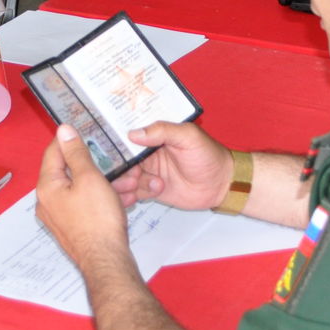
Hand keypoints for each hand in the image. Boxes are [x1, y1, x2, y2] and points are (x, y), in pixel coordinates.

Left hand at [36, 125, 131, 267]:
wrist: (107, 261)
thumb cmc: (98, 220)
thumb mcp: (90, 178)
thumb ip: (76, 153)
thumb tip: (64, 131)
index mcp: (47, 187)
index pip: (53, 152)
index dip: (70, 139)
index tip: (85, 131)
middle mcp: (48, 202)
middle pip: (68, 171)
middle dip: (94, 164)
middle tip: (113, 158)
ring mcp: (60, 217)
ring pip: (81, 189)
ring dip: (103, 182)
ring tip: (127, 180)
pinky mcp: (73, 228)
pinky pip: (86, 205)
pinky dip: (102, 198)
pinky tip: (123, 197)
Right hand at [110, 121, 233, 210]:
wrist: (221, 184)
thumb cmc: (209, 155)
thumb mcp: (188, 137)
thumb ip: (163, 131)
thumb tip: (135, 133)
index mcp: (153, 136)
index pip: (127, 137)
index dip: (115, 144)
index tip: (108, 151)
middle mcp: (146, 153)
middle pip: (121, 159)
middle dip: (119, 168)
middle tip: (128, 175)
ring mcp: (147, 172)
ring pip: (125, 177)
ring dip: (124, 183)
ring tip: (134, 186)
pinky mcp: (150, 190)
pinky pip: (132, 192)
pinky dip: (128, 196)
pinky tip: (131, 199)